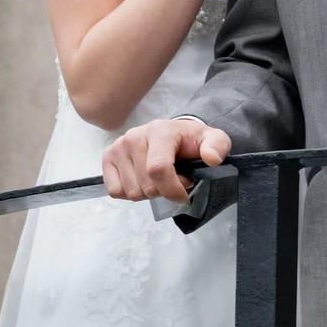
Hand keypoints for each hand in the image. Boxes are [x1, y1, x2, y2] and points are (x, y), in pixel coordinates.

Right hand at [102, 118, 231, 202]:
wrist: (173, 134)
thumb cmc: (191, 140)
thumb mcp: (213, 139)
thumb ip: (218, 146)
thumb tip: (212, 158)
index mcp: (160, 131)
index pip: (158, 169)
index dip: (172, 189)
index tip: (184, 195)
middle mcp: (135, 136)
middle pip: (146, 186)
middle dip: (164, 191)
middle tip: (174, 179)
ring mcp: (119, 147)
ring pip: (132, 192)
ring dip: (149, 193)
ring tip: (159, 178)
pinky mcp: (108, 157)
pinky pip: (116, 191)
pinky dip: (131, 192)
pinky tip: (143, 179)